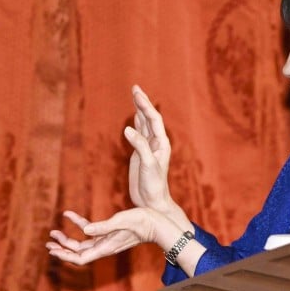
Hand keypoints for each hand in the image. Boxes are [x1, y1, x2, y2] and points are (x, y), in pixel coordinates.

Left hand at [46, 208, 161, 265]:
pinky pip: (90, 230)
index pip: (81, 257)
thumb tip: (85, 230)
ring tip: (54, 233)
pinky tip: (68, 214)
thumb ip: (104, 227)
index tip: (52, 250)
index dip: (65, 255)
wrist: (159, 223)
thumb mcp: (122, 221)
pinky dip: (79, 224)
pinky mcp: (109, 233)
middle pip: (78, 253)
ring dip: (67, 239)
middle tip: (48, 242)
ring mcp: (106, 241)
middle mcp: (104, 247)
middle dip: (62, 248)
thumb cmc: (143, 222)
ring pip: (82, 244)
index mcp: (106, 247)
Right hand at [125, 86, 189, 228]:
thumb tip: (128, 128)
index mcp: (161, 143)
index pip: (153, 119)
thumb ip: (140, 145)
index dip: (145, 105)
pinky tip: (133, 117)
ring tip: (134, 96)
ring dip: (139, 110)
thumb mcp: (147, 164)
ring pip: (144, 124)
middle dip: (142, 102)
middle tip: (134, 88)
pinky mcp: (140, 154)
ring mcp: (148, 148)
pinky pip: (139, 134)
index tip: (135, 93)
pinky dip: (136, 123)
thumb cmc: (153, 185)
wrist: (152, 202)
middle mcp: (156, 143)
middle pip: (149, 117)